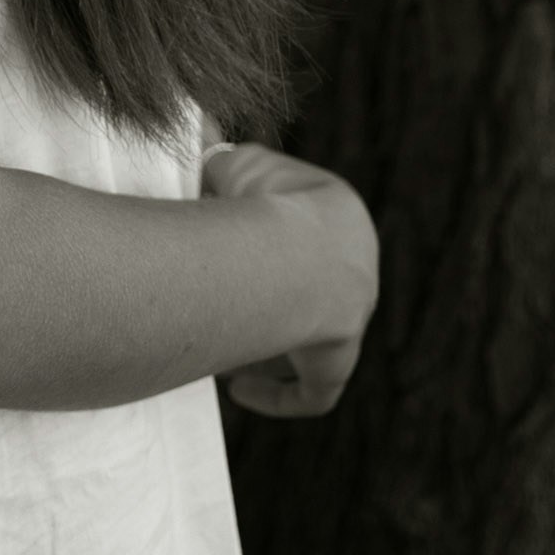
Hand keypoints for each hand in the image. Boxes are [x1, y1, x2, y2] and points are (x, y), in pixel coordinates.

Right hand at [200, 140, 377, 419]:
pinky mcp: (335, 362)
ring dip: (269, 341)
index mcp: (341, 217)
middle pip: (307, 287)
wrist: (293, 253)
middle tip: (224, 297)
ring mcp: (350, 319)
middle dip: (266, 293)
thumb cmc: (262, 202)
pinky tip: (239, 388)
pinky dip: (278, 395)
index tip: (227, 245)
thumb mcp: (235, 165)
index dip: (262, 237)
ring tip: (223, 341)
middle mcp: (356, 270)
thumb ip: (219, 166)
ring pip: (310, 337)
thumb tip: (198, 160)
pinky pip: (313, 391)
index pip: (305, 228)